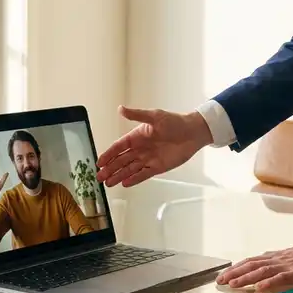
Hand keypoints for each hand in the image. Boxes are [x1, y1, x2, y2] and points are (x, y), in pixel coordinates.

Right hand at [96, 106, 212, 187]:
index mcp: (137, 136)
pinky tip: (124, 183)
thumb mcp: (154, 116)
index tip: (99, 162)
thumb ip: (136, 115)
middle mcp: (140, 148)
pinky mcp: (158, 167)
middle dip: (110, 169)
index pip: (119, 147)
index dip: (108, 155)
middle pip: (121, 160)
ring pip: (130, 169)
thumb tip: (120, 109)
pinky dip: (134, 179)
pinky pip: (143, 174)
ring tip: (108, 183)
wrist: (193, 132)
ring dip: (119, 176)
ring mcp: (148, 158)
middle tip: (99, 177)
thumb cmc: (175, 122)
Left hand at [216, 244, 292, 292]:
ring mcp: (286, 265)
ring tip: (233, 284)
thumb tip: (259, 275)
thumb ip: (275, 267)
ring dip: (246, 277)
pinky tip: (259, 288)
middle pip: (252, 265)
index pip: (251, 262)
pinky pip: (281, 278)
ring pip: (262, 271)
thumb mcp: (288, 261)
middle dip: (235, 273)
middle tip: (220, 281)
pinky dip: (269, 282)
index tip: (223, 275)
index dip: (236, 268)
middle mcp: (277, 260)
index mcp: (275, 258)